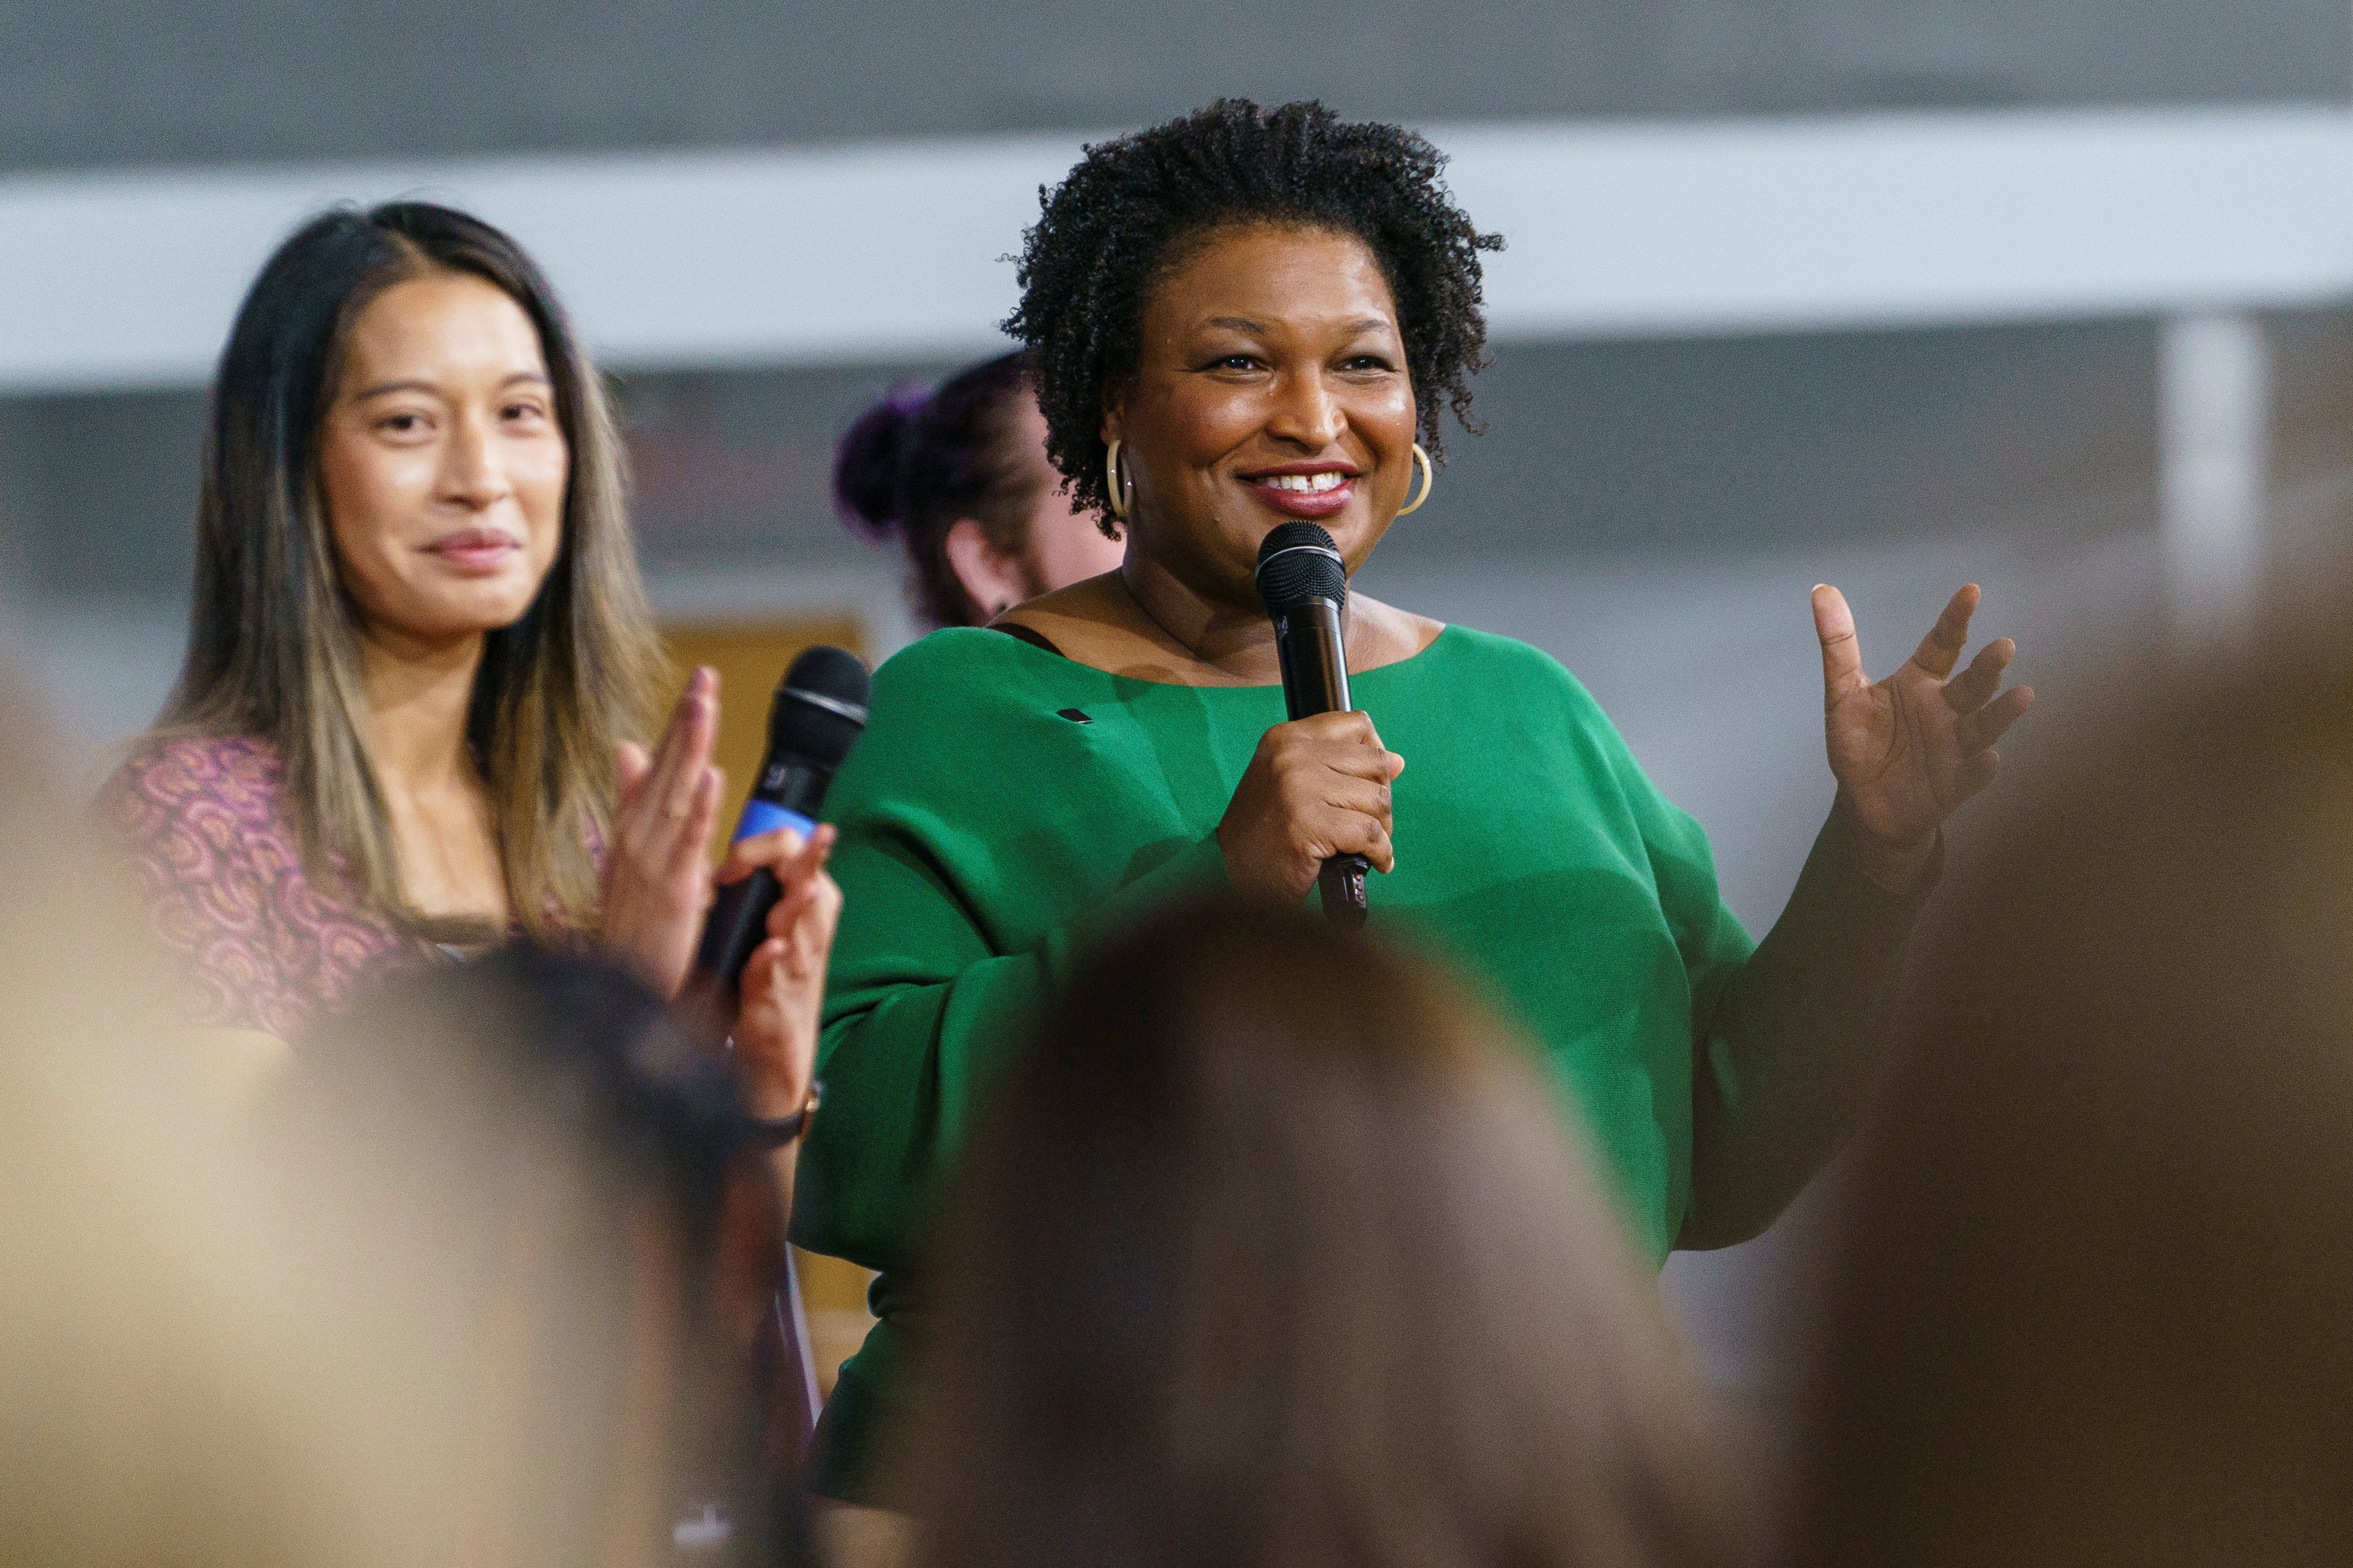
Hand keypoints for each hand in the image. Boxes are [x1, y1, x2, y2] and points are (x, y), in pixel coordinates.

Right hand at [599, 667, 723, 998]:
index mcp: (633, 830)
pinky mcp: (673, 892)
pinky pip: (687, 843)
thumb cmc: (631, 927)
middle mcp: (638, 840)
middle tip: (705, 677)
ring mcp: (652, 864)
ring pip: (676, 794)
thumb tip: (628, 746)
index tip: (698, 683)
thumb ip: (631, 801)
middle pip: (666, 769)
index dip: (678, 723)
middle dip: (686, 721)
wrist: (623, 990)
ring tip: (705, 705)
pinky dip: (699, 809)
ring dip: (691, 748)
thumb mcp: (630, 858)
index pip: (659, 765)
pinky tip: (712, 776)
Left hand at [722, 824, 841, 1119]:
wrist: (771, 1054)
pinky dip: (775, 962)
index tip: (734, 858)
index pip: (800, 863)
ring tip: (804, 886)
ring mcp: (795, 970)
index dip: (770, 850)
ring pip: (804, 931)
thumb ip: (761, 897)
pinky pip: (777, 978)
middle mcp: (807, 938)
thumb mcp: (768, 933)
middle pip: (815, 890)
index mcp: (802, 914)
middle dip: (813, 863)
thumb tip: (732, 858)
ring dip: (801, 909)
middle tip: (819, 838)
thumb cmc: (767, 984)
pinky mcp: (776, 1001)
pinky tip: (773, 948)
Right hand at [1216, 710, 1404, 903]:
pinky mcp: (1308, 824)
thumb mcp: (1292, 783)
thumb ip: (1338, 766)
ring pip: (1378, 799)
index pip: (1356, 725)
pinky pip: (1370, 833)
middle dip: (1382, 797)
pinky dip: (1381, 853)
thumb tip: (1397, 761)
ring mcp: (1298, 787)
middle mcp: (1291, 755)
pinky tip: (1376, 863)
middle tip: (1371, 824)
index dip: (1375, 755)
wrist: (1229, 873)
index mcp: (1286, 738)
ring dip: (1382, 829)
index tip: (1370, 783)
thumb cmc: (1265, 832)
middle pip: (1375, 763)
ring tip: (1367, 845)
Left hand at [1814, 583, 2034, 889]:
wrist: (1865, 802)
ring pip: (1983, 726)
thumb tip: (1822, 590)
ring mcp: (1954, 746)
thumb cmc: (1859, 743)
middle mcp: (1945, 709)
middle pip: (1971, 684)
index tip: (1971, 591)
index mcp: (1919, 682)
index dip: (1956, 619)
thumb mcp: (1842, 695)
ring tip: (2022, 695)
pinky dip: (1981, 767)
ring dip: (2002, 713)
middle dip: (1988, 667)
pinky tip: (1988, 758)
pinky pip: (1972, 774)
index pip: (1943, 644)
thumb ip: (1837, 647)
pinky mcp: (1954, 783)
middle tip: (2003, 647)